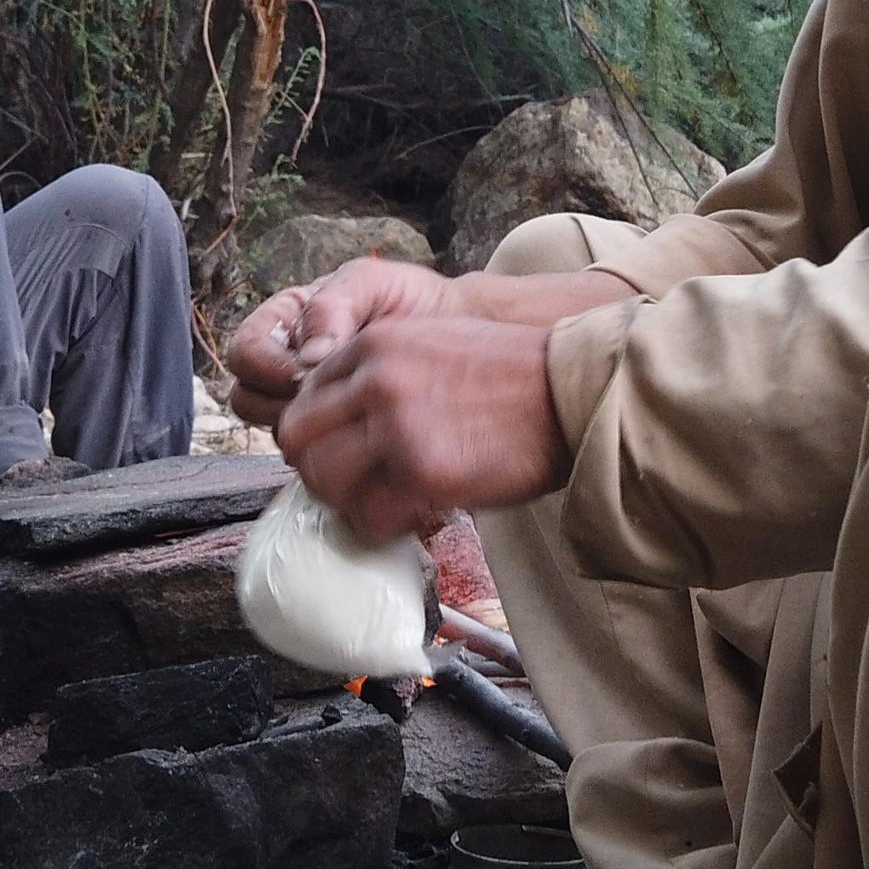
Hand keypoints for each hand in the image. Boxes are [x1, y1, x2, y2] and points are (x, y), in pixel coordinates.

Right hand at [225, 254, 456, 424]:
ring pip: (275, 428)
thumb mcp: (370, 283)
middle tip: (320, 402)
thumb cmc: (411, 300)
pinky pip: (312, 450)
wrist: (458, 331)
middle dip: (276, 403)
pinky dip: (327, 447)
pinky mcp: (336, 431)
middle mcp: (288, 364)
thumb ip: (333, 304)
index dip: (263, 365)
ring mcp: (309, 401)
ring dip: (299, 429)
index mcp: (287, 323)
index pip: (246, 351)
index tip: (299, 373)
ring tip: (342, 418)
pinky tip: (358, 435)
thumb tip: (308, 354)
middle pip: (247, 396)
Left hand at [274, 316, 569, 541]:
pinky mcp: (421, 471)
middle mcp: (375, 379)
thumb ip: (386, 370)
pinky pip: (368, 514)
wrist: (571, 390)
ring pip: (322, 479)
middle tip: (350, 487)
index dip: (319, 431)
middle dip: (316, 468)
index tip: (345, 451)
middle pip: (298, 437)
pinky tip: (410, 517)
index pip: (305, 394)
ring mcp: (395, 425)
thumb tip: (349, 419)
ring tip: (379, 504)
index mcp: (375, 344)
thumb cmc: (516, 375)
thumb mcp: (435, 343)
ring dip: (344, 501)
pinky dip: (382, 525)